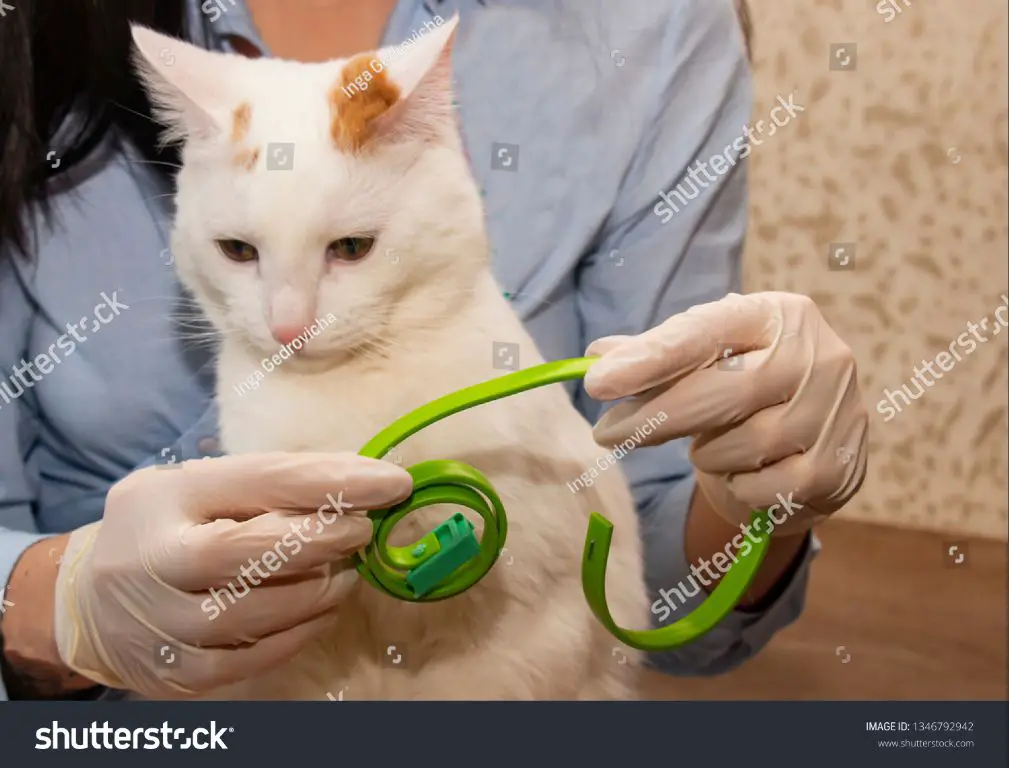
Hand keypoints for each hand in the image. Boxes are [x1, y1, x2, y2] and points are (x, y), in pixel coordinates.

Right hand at [52, 452, 411, 697]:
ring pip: (260, 612)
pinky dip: (299, 633)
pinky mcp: (178, 672)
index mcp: (168, 495)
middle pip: (258, 551)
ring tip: (346, 571)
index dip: (336, 481)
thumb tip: (356, 478)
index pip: (265, 481)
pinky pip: (254, 657)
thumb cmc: (164, 526)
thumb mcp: (197, 484)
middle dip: (327, 538)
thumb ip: (265, 482)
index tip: (390, 482)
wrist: (87, 601)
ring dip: (319, 590)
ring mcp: (163, 622)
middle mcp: (157, 558)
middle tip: (364, 528)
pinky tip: (320, 611)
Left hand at [583, 292, 867, 534]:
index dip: (649, 358)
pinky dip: (737, 486)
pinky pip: (760, 489)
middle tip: (606, 432)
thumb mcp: (707, 356)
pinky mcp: (838, 468)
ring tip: (709, 445)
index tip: (597, 382)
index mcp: (777, 314)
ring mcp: (834, 413)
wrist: (814, 437)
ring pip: (738, 447)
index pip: (705, 333)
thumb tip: (597, 357)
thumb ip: (656, 353)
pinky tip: (742, 472)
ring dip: (707, 454)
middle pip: (719, 394)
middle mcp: (816, 355)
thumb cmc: (746, 385)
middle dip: (655, 418)